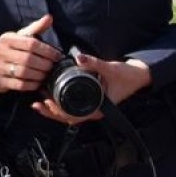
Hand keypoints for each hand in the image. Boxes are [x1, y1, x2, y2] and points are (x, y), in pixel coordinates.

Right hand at [0, 14, 65, 94]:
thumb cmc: (9, 50)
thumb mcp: (18, 37)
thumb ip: (35, 28)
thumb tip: (49, 18)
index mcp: (7, 39)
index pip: (31, 43)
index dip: (47, 50)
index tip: (57, 56)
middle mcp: (1, 52)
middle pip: (28, 59)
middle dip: (44, 64)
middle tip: (53, 67)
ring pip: (23, 72)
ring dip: (39, 75)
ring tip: (47, 75)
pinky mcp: (0, 82)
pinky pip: (19, 85)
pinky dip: (31, 85)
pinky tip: (38, 83)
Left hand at [30, 47, 152, 124]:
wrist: (138, 76)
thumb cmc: (126, 76)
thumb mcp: (110, 68)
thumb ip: (94, 63)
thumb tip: (79, 58)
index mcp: (98, 108)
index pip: (74, 117)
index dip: (58, 112)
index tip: (47, 103)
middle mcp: (93, 110)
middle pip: (67, 118)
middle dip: (51, 113)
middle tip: (37, 103)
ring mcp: (91, 106)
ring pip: (69, 114)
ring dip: (54, 110)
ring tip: (40, 100)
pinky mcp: (90, 100)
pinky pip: (73, 107)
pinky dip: (61, 104)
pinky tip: (51, 96)